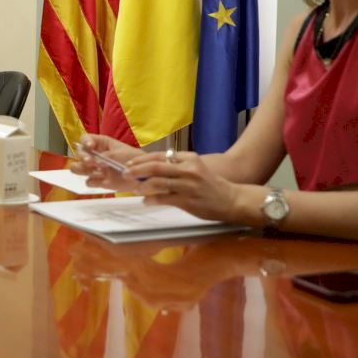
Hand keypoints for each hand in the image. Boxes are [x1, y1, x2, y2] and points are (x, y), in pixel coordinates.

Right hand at [70, 133, 144, 190]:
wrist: (143, 174)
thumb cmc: (133, 158)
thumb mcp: (121, 153)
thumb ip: (108, 156)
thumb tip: (97, 161)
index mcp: (100, 144)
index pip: (85, 139)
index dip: (85, 142)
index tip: (90, 146)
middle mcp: (95, 155)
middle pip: (79, 154)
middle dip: (82, 157)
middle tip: (91, 161)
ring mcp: (95, 169)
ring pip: (78, 168)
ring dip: (82, 169)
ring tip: (93, 170)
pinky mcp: (98, 182)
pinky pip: (89, 182)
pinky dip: (94, 182)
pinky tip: (104, 181)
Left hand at [124, 149, 243, 223]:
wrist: (231, 200)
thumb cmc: (210, 185)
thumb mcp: (196, 168)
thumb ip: (177, 166)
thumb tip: (151, 168)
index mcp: (190, 158)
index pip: (161, 156)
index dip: (142, 160)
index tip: (130, 163)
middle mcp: (188, 169)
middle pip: (156, 167)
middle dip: (137, 170)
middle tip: (125, 173)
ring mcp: (188, 185)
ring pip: (158, 183)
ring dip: (142, 186)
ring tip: (134, 189)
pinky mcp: (188, 201)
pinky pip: (164, 199)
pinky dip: (152, 200)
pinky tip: (146, 201)